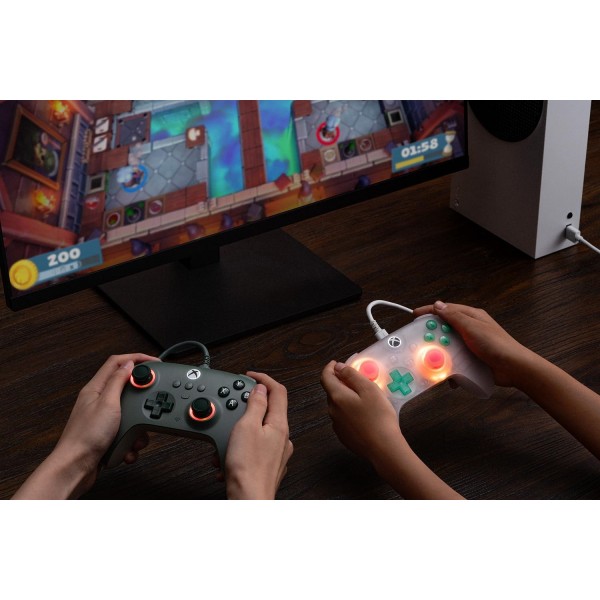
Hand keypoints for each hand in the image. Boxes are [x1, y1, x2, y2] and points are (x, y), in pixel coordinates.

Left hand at [13, 353, 158, 498]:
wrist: (75, 468)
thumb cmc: (86, 436)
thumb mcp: (107, 403)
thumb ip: (118, 381)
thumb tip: (129, 364)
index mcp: (96, 388)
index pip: (117, 363)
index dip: (137, 358)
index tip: (154, 362)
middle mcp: (98, 401)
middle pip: (127, 388)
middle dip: (141, 399)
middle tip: (152, 403)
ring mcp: (103, 419)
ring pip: (130, 414)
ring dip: (137, 426)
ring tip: (135, 436)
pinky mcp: (107, 435)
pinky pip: (127, 432)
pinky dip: (131, 441)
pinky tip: (127, 448)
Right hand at [224, 372, 292, 498]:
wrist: (249, 501)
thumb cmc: (248, 468)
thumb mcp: (246, 427)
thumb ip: (255, 405)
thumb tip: (261, 389)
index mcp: (280, 424)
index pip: (278, 391)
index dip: (263, 379)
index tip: (250, 376)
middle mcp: (282, 438)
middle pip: (267, 411)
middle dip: (245, 408)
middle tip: (230, 409)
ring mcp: (276, 454)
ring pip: (256, 432)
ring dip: (237, 432)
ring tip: (224, 441)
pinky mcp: (267, 467)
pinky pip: (252, 450)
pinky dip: (238, 449)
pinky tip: (226, 457)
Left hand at [320, 360, 401, 461]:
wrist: (383, 448)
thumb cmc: (378, 416)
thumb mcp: (368, 389)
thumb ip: (351, 375)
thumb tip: (338, 367)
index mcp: (336, 397)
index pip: (325, 377)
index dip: (330, 368)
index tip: (336, 363)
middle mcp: (332, 411)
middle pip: (332, 391)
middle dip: (340, 382)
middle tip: (356, 378)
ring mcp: (337, 425)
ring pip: (338, 405)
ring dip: (346, 397)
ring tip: (363, 396)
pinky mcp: (344, 436)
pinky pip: (343, 418)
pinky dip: (349, 411)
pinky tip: (363, 414)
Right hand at [413, 301, 534, 387]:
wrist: (514, 368)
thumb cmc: (497, 344)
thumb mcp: (472, 327)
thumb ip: (454, 317)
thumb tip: (438, 305)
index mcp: (470, 317)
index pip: (445, 310)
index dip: (429, 312)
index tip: (414, 316)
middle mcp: (469, 329)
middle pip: (444, 329)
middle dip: (432, 336)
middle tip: (418, 341)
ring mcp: (470, 345)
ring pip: (448, 346)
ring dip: (440, 354)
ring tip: (431, 360)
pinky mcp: (471, 359)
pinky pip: (455, 361)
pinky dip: (449, 367)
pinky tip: (448, 375)